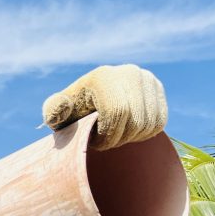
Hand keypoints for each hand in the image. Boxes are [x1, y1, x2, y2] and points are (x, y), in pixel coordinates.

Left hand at [42, 64, 166, 149]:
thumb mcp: (57, 112)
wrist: (89, 101)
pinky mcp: (157, 89)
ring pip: (149, 123)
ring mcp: (147, 79)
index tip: (95, 142)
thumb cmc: (70, 113)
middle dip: (118, 139)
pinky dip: (144, 134)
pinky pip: (160, 122)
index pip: (118, 112)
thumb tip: (63, 107)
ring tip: (114, 136)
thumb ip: (54, 110)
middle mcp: (129, 73)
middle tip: (104, 142)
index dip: (108, 136)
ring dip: (131, 138)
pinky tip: (127, 132)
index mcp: (103, 77)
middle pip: (136, 120)